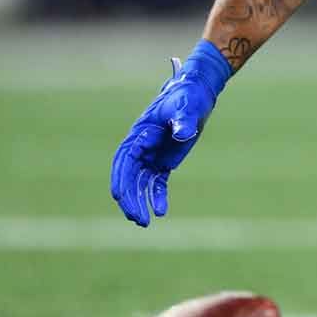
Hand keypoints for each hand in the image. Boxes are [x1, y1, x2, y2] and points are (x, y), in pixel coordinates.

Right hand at [110, 41, 231, 225]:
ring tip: (144, 223)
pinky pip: (157, 183)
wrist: (197, 94)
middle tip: (136, 218)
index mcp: (140, 132)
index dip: (121, 178)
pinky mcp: (164, 162)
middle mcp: (141, 146)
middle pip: (129, 176)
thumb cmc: (189, 96)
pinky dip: (157, 197)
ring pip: (140, 183)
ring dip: (140, 202)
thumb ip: (183, 120)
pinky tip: (161, 211)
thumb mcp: (187, 106)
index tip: (119, 196)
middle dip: (129, 198)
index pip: (126, 158)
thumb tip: (182, 134)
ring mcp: (152, 155)